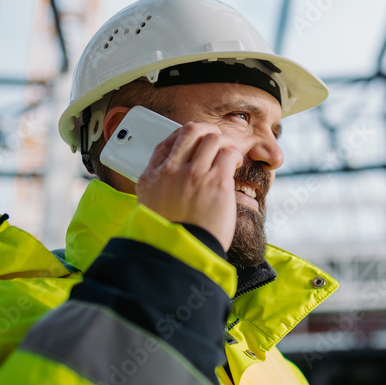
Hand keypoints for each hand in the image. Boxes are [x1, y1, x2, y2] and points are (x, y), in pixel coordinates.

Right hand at [136, 122, 241, 251]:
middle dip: (206, 131)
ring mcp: (193, 174)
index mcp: (150, 178)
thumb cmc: (170, 237)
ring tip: (229, 155)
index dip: (183, 137)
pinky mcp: (215, 182)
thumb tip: (173, 180)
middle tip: (216, 141)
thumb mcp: (152, 208)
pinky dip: (234, 154)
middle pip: (189, 131)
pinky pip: (228, 153)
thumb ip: (160, 189)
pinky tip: (234, 165)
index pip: (165, 142)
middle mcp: (170, 171)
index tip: (194, 142)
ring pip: (212, 138)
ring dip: (224, 143)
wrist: (180, 254)